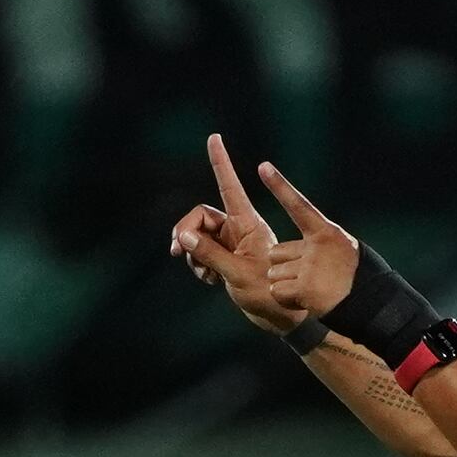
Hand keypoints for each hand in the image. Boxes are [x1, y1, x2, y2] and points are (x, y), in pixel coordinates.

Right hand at [165, 134, 364, 337]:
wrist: (278, 317)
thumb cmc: (267, 293)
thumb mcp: (236, 274)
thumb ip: (209, 254)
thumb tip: (184, 235)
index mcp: (248, 223)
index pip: (230, 186)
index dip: (221, 163)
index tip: (214, 138)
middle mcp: (238, 228)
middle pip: (200, 216)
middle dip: (186, 231)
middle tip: (178, 251)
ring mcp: (230, 243)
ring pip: (197, 236)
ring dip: (192, 253)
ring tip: (204, 275)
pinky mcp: (224, 258)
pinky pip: (200, 252)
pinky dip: (197, 264)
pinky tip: (209, 281)